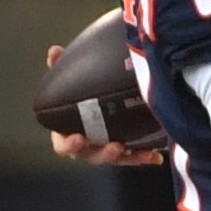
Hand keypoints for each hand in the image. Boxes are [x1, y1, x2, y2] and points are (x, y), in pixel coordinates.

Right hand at [43, 46, 164, 165]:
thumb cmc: (79, 96)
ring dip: (126, 156)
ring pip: (114, 159)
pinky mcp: (124, 153)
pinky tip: (156, 156)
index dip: (69, 145)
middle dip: (102, 153)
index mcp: (67, 134)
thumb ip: (59, 67)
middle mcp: (86, 147)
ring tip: (139, 150)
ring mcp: (105, 151)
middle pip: (91, 156)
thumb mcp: (70, 80)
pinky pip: (133, 158)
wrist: (100, 101)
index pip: (63, 146)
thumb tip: (54, 52)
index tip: (78, 138)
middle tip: (115, 145)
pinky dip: (143, 157)